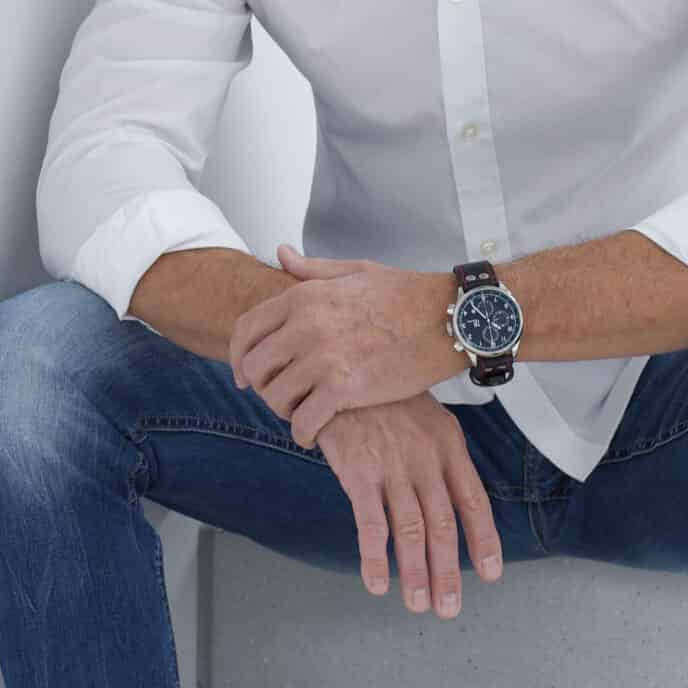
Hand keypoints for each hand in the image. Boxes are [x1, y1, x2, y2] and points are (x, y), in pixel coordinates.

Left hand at [230, 246, 449, 446]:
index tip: (245, 376)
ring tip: (301, 414)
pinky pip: (304, 421)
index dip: (238, 358)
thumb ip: (311, 269)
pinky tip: (313, 434)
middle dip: (262, 387)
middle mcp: (306, 325)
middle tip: (281, 398)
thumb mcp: (354, 271)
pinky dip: (303, 433)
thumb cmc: (406, 294)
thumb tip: (281, 253)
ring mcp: (323, 357)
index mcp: (304, 297)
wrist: (449, 317)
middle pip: (256, 367)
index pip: (246, 330)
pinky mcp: (344, 388)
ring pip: (275, 397)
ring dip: (284, 411)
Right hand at [313, 395, 504, 611]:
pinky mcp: (358, 471)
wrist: (340, 367)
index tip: (491, 573)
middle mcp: (425, 459)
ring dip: (416, 572)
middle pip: (443, 525)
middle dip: (448, 571)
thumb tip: (455, 497)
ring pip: (411, 530)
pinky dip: (374, 557)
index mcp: (448, 446)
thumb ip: (442, 457)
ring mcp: (393, 466)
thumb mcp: (428, 417)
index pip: (473, 500)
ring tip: (419, 604)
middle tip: (448, 607)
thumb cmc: (383, 396)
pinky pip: (370, 523)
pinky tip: (377, 582)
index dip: (484, 540)